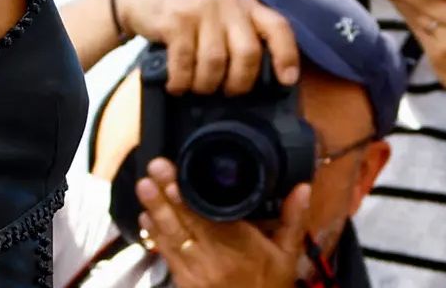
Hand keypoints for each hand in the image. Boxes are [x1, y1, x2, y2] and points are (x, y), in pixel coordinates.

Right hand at [116, 0, 300, 95]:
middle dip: (238, 83)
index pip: (278, 27)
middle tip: (225, 91)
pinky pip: (185, 63)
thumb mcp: (220, 15)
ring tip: (196, 87)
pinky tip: (176, 84)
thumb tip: (262, 77)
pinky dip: (181, 82)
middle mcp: (228, 3)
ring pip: (215, 63)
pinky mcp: (176, 20)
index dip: (287, 55)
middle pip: (248, 54)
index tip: (287, 80)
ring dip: (206, 85)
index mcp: (246, 5)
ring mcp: (202, 10)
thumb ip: (240, 34)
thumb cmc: (187, 15)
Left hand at [137, 157, 310, 287]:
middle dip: (166, 194)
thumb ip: (292, 219)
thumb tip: (302, 187)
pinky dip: (154, 234)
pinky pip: (167, 254)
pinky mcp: (183, 282)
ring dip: (156, 210)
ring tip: (143, 187)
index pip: (210, 215)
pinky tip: (146, 218)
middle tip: (154, 168)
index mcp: (240, 246)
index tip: (176, 172)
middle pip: (185, 221)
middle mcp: (213, 257)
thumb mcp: (287, 255)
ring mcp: (194, 271)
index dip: (189, 194)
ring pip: (171, 236)